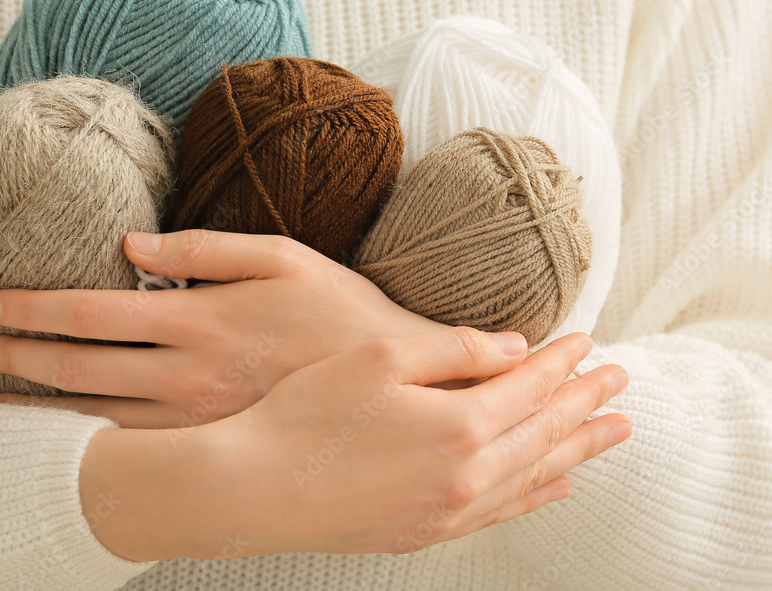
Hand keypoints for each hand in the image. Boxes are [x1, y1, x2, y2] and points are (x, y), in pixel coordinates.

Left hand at [0, 230, 451, 426]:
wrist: (390, 384)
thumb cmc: (338, 313)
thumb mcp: (283, 258)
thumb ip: (206, 249)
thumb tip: (133, 245)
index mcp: (200, 318)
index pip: (93, 312)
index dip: (35, 308)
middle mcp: (187, 373)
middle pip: (79, 364)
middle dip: (17, 355)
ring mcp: (195, 416)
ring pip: (93, 413)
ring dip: (36, 403)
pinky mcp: (209, 442)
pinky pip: (128, 444)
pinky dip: (79, 438)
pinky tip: (55, 433)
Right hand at [79, 327, 631, 560]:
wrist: (254, 489)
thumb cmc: (306, 415)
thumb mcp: (379, 357)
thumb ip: (453, 350)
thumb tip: (513, 348)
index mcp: (460, 424)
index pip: (530, 385)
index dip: (562, 361)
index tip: (588, 342)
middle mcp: (468, 475)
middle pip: (545, 433)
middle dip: (586, 404)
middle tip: (620, 383)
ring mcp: (450, 511)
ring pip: (535, 477)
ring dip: (577, 452)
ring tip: (613, 434)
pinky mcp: (426, 533)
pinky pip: (503, 514)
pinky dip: (537, 496)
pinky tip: (555, 487)